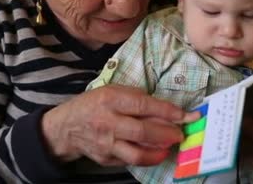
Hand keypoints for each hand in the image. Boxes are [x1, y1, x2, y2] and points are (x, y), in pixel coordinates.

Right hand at [41, 85, 197, 166]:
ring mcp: (106, 144)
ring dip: (159, 152)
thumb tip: (165, 109)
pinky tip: (155, 152)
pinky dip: (146, 157)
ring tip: (169, 147)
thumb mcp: (112, 91)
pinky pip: (130, 161)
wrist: (67, 127)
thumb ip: (136, 98)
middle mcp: (108, 122)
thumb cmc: (93, 104)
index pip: (143, 105)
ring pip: (137, 153)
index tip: (186, 115)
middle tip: (180, 133)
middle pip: (143, 132)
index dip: (167, 111)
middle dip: (167, 133)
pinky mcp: (106, 159)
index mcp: (110, 99)